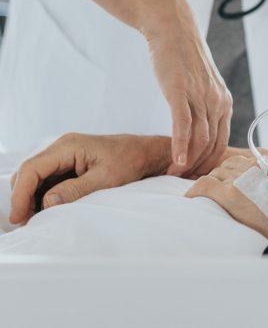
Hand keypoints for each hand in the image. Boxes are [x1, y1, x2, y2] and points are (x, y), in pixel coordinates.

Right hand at [8, 134, 169, 224]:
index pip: (32, 169)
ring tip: (36, 219)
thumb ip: (75, 190)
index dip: (20, 195)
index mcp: (69, 146)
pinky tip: (48, 210)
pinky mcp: (69, 163)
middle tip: (26, 222)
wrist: (148, 153)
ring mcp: (65, 155)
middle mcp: (62, 147)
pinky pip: (48, 179)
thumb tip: (46, 203)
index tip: (19, 217)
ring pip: (35, 177)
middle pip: (28, 173)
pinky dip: (43, 195)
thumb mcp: (106, 179)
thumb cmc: (131, 161)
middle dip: (23, 197)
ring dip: (32, 198)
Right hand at [144, 2, 232, 177]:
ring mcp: (200, 96)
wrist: (173, 31)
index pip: (221, 143)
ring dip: (187, 161)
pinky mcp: (181, 90)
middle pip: (211, 145)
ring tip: (173, 174)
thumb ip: (202, 111)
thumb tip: (195, 137)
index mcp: (224, 103)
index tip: (195, 178)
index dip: (209, 164)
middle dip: (197, 167)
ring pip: (199, 137)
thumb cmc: (183, 62)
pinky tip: (176, 159)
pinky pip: (184, 124)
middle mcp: (217, 101)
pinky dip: (181, 144)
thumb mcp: (200, 88)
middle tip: (181, 181)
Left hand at [186, 152, 267, 240]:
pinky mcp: (227, 193)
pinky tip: (192, 198)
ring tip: (208, 196)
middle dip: (225, 176)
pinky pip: (203, 185)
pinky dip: (195, 191)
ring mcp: (241, 176)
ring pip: (216, 172)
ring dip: (212, 183)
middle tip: (221, 190)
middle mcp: (258, 162)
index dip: (242, 170)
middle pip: (231, 163)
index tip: (240, 180)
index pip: (251, 158)